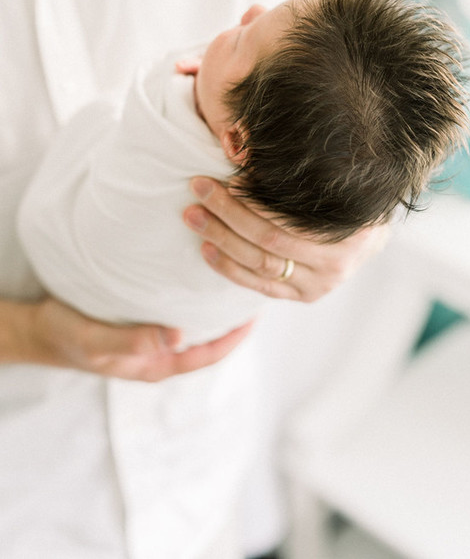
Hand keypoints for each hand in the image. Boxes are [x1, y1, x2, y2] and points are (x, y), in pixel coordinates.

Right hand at [16, 297, 253, 382]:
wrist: (42, 330)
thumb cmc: (68, 336)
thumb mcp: (95, 341)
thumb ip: (131, 341)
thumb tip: (177, 338)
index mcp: (157, 365)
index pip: (208, 354)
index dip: (235, 338)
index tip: (256, 315)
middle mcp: (161, 353)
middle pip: (209, 341)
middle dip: (233, 322)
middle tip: (255, 291)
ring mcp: (154, 339)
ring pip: (196, 326)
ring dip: (216, 309)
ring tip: (236, 280)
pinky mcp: (144, 322)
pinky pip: (178, 312)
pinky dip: (194, 298)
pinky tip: (200, 276)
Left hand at [184, 177, 387, 301]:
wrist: (371, 234)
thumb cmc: (346, 197)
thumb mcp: (336, 180)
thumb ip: (301, 173)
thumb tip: (248, 143)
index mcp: (347, 232)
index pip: (288, 220)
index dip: (254, 200)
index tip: (228, 178)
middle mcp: (334, 265)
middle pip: (269, 241)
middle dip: (228, 212)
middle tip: (200, 188)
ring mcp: (318, 286)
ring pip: (259, 264)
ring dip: (221, 238)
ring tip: (193, 215)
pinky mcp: (302, 296)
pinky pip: (259, 285)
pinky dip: (229, 267)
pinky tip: (206, 247)